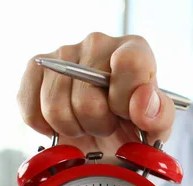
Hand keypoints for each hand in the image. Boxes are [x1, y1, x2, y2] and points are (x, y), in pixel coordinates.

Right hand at [18, 33, 175, 156]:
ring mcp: (63, 53)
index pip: (130, 63)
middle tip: (107, 123)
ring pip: (56, 108)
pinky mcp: (36, 68)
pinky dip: (48, 128)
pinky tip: (66, 122)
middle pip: (87, 99)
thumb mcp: (157, 128)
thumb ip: (160, 116)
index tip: (126, 115)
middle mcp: (98, 43)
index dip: (125, 101)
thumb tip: (142, 102)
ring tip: (87, 123)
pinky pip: (31, 110)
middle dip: (98, 124)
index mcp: (134, 50)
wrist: (107, 136)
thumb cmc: (134, 127)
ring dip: (73, 128)